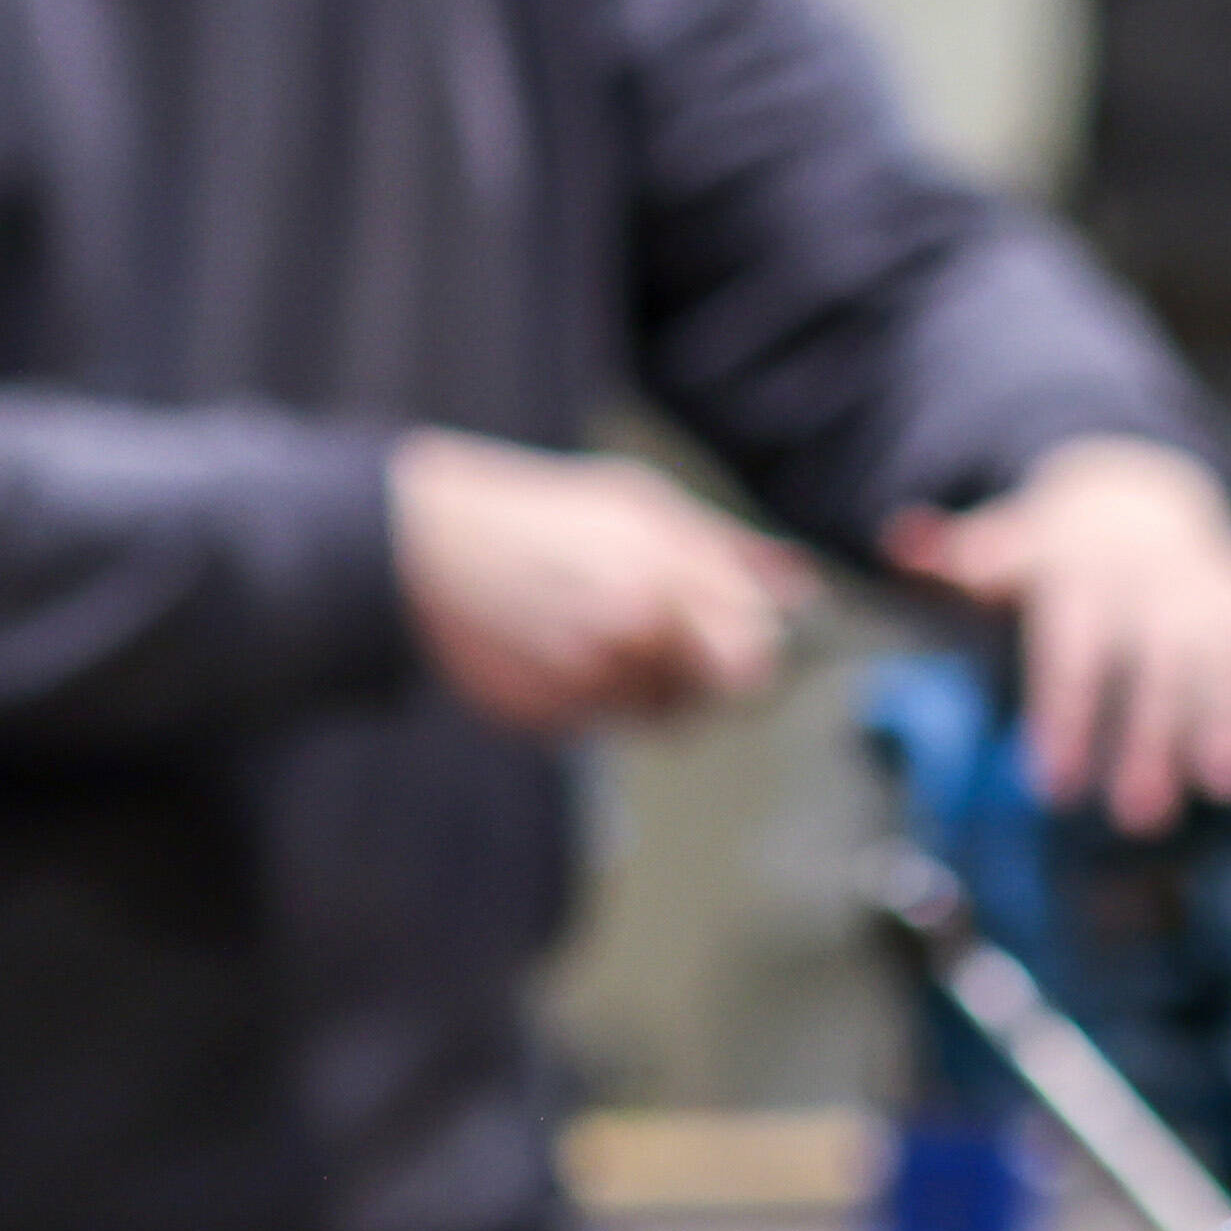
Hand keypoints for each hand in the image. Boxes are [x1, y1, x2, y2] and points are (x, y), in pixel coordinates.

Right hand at [392, 431, 809, 731]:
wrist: (431, 549)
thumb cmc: (545, 516)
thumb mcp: (644, 504)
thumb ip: (729, 551)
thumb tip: (799, 584)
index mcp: (665, 580)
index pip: (751, 659)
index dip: (753, 655)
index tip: (742, 644)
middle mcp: (629, 640)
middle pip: (709, 701)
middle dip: (701, 677)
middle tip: (669, 640)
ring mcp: (584, 686)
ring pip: (654, 717)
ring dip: (645, 688)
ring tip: (599, 631)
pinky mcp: (545, 720)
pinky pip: (597, 726)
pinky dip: (589, 698)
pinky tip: (557, 647)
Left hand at [884, 437, 1230, 832]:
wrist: (1134, 498)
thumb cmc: (1054, 556)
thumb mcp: (1003, 549)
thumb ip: (958, 559)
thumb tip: (901, 539)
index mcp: (1085, 575)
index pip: (1074, 648)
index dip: (1065, 713)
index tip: (1052, 789)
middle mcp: (1157, 583)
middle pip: (1154, 663)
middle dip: (1149, 737)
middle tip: (1139, 819)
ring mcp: (1219, 591)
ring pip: (1228, 657)